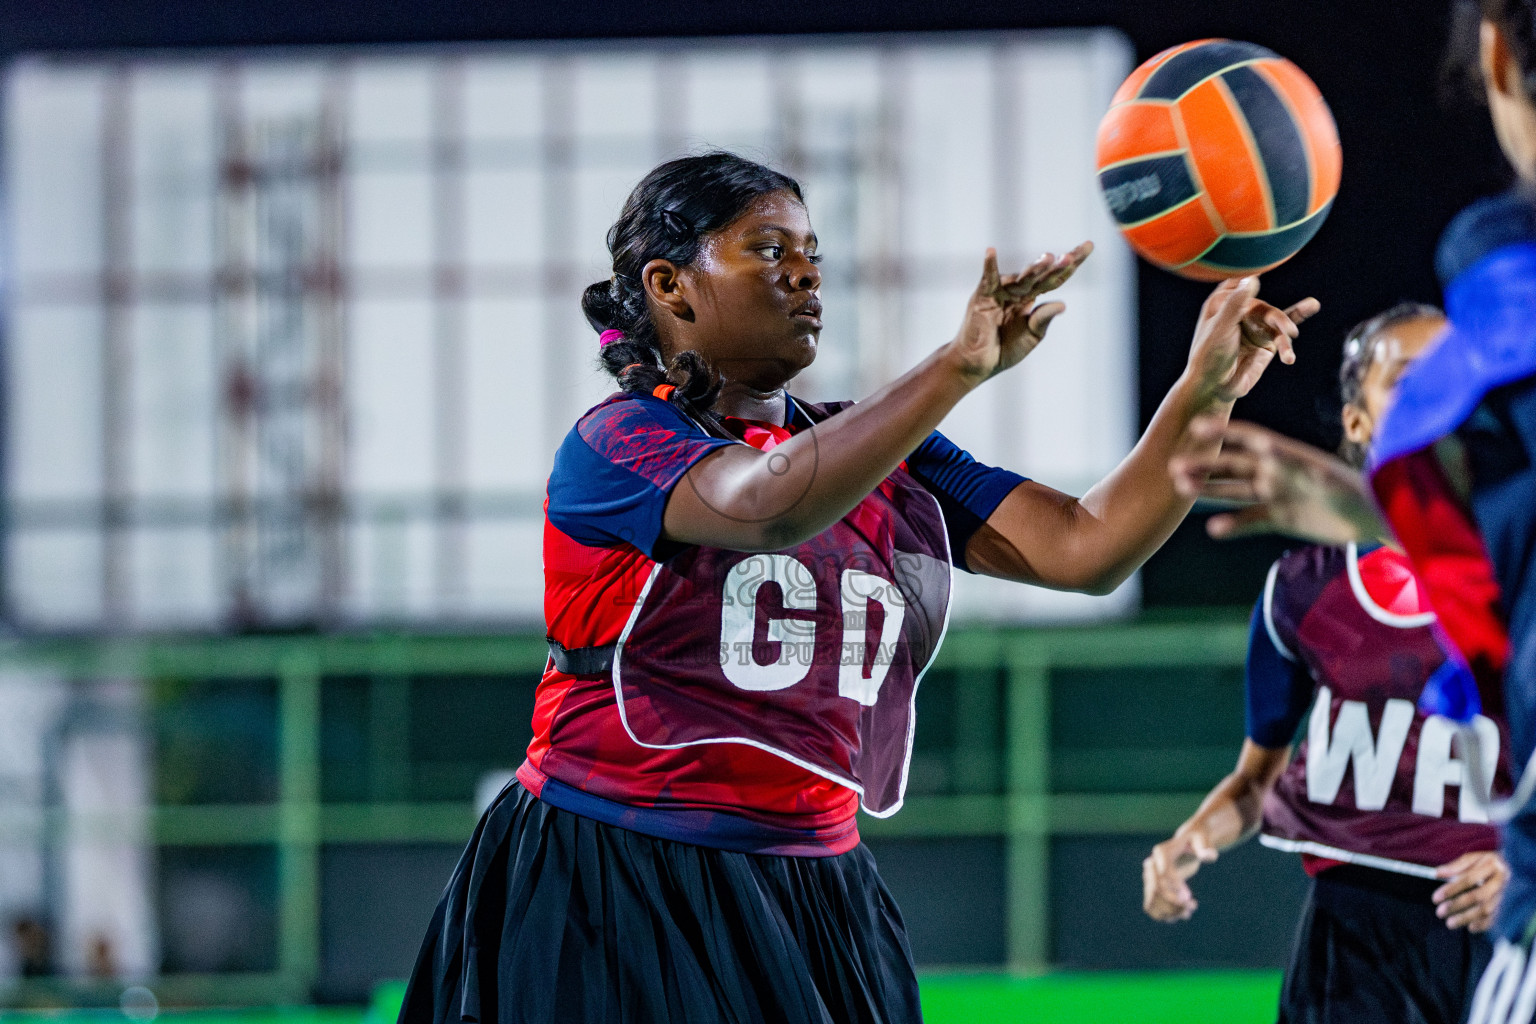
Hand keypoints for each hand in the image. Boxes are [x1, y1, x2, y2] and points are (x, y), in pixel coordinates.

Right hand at [948, 242, 1092, 383]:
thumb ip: (1043, 319)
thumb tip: (1063, 304)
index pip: (1055, 278)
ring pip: (1022, 278)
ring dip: (1035, 269)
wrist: (979, 364)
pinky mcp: (983, 297)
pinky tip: (990, 252)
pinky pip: (987, 279)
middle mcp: (1018, 291)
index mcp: (1032, 298)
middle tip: (1072, 255)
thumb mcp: (1032, 336)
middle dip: (1058, 264)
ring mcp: (1001, 292)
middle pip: (1042, 273)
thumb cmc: (1004, 350)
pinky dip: (988, 266)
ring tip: (1049, 259)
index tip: (1089, 246)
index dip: (1070, 264)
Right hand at [1142, 830, 1218, 921]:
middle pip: (1155, 888)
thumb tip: (1208, 856)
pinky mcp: (1153, 887)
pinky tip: (1181, 914)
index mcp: (1161, 852)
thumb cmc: (1197, 841)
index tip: (1189, 897)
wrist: (1188, 844)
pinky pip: (1152, 906)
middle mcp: (1151, 865)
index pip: (1163, 873)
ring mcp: (1150, 877)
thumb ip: (1206, 848)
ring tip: (1188, 912)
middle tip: (1192, 906)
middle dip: (1173, 903)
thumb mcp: (1203, 841)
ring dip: (1169, 912)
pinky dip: (1164, 915)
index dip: (1175, 887)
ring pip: (1152, 900)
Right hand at [1169, 418, 1389, 543]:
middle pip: (1235, 466)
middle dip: (1206, 465)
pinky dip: (1233, 526)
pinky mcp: (1282, 518)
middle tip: (1175, 466)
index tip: (1198, 428)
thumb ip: (1295, 465)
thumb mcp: (1326, 477)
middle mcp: (1278, 473)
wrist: (1377, 519)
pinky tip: (1213, 529)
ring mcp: (1278, 495)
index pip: (1251, 439)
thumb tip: (1267, 448)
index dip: (1224, 432)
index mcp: (1288, 455)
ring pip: (1236, 492)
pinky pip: (1251, 521)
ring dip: (1210, 491)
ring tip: (1183, 488)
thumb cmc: (1357, 492)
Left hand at [1183, 277, 1318, 407]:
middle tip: (1289, 331)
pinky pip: (1283, 337)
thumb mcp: (1220, 328)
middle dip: (1278, 319)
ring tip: (1292, 340)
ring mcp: (1255, 328)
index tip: (1264, 269)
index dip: (1250, 279)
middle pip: (1265, 308)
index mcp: (1223, 304)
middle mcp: (1240, 313)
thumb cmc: (1209, 356)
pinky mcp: (1266, 344)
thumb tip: (1253, 278)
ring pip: (1277, 322)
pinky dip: (1289, 343)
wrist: (1213, 387)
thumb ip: (1236, 303)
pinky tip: (1293, 353)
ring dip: (1286, 332)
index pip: (1240, 285)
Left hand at [1434, 851, 1507, 931]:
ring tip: (1450, 923)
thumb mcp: (1474, 858)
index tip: (1435, 898)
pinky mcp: (1510, 905)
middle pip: (1478, 896)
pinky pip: (1497, 918)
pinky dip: (1483, 924)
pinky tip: (1470, 927)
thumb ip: (1456, 866)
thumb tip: (1437, 873)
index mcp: (1491, 865)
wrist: (1516, 868)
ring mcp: (1507, 894)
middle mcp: (1501, 880)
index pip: (1468, 879)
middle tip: (1440, 913)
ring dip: (1467, 918)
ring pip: (1487, 909)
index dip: (1451, 889)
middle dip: (1457, 905)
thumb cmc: (1489, 863)